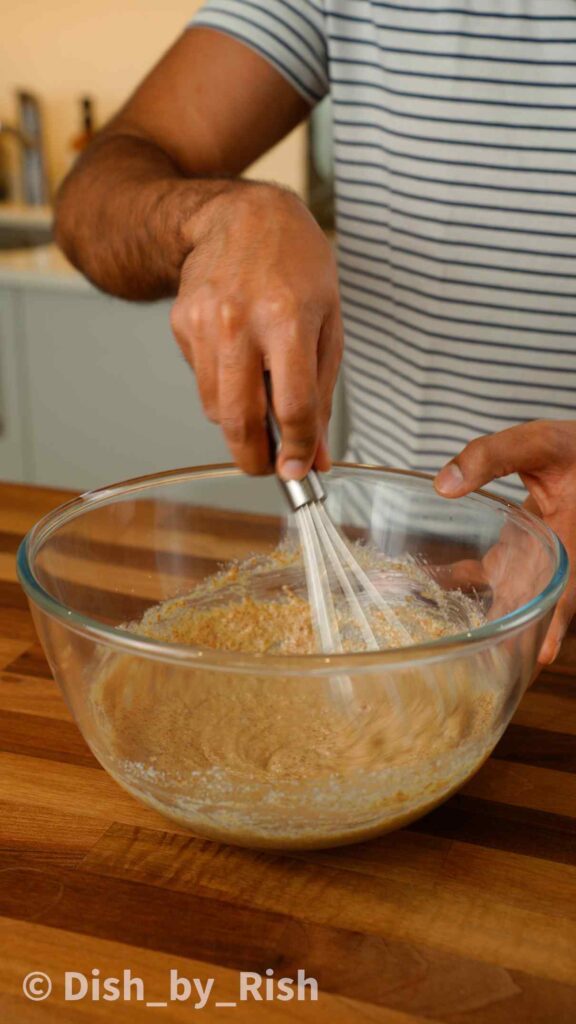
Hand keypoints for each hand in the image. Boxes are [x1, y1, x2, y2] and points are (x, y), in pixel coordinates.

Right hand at [170, 183, 342, 477]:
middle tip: (268, 467)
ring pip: (216, 409)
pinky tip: (238, 356)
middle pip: (240, 421)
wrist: (240, 214)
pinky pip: (202, 381)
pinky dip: (222, 387)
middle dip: (255, 460)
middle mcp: (239, 322)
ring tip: (260, 400)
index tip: (300, 469)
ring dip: (239, 423)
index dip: (297, 450)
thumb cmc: (295, 263)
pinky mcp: (181, 324)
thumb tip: (316, 454)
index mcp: (287, 318)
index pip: (292, 408)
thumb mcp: (327, 322)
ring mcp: (203, 323)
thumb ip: (322, 392)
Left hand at [434, 420, 575, 664]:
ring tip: (436, 648)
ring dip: (476, 625)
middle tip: (472, 680)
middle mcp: (551, 566)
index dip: (552, 628)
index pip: (563, 596)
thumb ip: (493, 456)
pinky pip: (482, 580)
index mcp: (569, 546)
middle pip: (530, 617)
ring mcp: (530, 565)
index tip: (536, 660)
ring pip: (503, 606)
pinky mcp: (514, 556)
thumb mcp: (541, 443)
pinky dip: (454, 586)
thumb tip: (443, 485)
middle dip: (506, 647)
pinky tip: (419, 589)